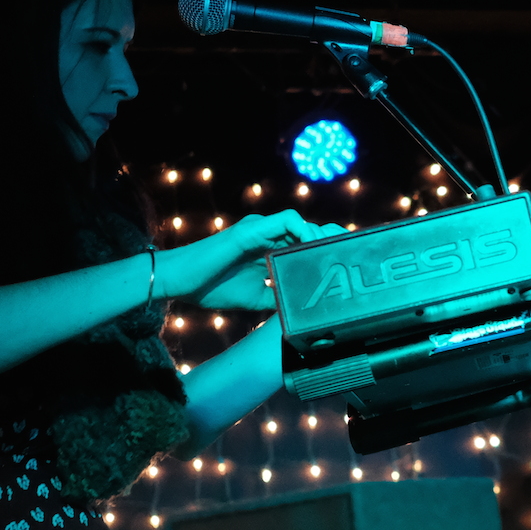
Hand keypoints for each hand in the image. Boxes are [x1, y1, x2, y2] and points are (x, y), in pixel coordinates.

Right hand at [160, 211, 344, 304]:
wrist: (180, 283)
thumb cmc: (211, 288)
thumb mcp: (254, 297)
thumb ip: (277, 296)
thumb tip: (302, 308)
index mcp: (269, 249)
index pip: (304, 244)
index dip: (324, 250)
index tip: (344, 264)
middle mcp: (268, 236)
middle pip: (309, 231)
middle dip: (331, 242)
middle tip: (350, 258)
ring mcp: (261, 230)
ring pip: (303, 224)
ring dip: (322, 237)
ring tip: (337, 254)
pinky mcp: (253, 230)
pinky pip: (287, 221)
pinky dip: (304, 231)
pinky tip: (313, 247)